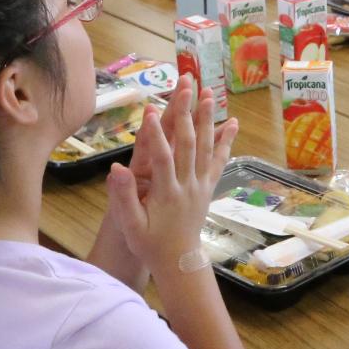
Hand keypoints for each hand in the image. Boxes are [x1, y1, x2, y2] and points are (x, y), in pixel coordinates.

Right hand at [105, 75, 237, 272]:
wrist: (179, 262)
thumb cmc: (150, 244)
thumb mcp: (131, 225)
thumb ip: (123, 197)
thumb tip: (115, 169)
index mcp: (166, 193)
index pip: (161, 158)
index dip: (155, 134)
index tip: (150, 110)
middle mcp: (187, 185)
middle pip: (187, 143)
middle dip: (185, 112)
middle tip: (185, 85)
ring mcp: (200, 184)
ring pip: (205, 146)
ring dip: (207, 118)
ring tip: (210, 93)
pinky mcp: (208, 186)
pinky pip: (218, 160)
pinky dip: (226, 141)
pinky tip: (232, 122)